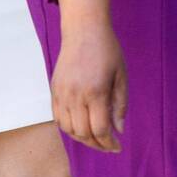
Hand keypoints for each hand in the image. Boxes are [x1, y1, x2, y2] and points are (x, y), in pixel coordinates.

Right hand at [50, 0, 126, 152]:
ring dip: (82, 138)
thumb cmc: (107, 50)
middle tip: (108, 145)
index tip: (117, 146)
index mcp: (96, 91)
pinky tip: (80, 126)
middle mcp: (76, 95)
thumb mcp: (121, 75)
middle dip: (97, 144)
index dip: (109, 143)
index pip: (100, 129)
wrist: (84, 29)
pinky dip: (69, 128)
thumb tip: (119, 129)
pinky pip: (58, 118)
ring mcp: (62, 93)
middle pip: (83, 133)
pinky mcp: (54, 90)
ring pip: (68, 129)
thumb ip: (120, 104)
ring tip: (95, 137)